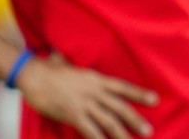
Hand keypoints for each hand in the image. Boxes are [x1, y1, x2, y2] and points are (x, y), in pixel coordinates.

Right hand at [17, 52, 158, 138]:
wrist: (33, 74)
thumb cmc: (49, 68)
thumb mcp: (72, 64)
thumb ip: (79, 67)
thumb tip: (71, 58)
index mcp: (96, 78)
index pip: (123, 87)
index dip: (139, 93)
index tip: (155, 99)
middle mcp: (94, 91)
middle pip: (120, 107)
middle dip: (135, 119)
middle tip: (149, 130)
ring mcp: (84, 103)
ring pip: (108, 121)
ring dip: (122, 133)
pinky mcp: (73, 114)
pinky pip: (90, 130)